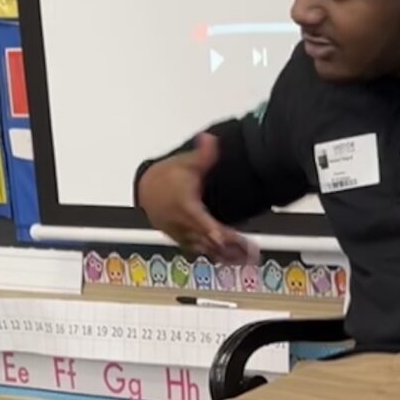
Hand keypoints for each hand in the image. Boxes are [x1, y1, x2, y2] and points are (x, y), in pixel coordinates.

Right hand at [135, 134, 255, 263]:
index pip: (200, 221)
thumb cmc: (164, 179)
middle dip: (230, 246)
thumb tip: (210, 139)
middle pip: (209, 240)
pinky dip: (220, 256)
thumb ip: (202, 155)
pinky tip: (237, 259)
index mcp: (186, 207)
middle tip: (252, 252)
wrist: (146, 191)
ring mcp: (186, 236)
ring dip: (228, 255)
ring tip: (250, 258)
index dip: (211, 230)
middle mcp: (185, 225)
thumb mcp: (184, 164)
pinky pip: (204, 252)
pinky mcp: (186, 242)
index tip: (224, 237)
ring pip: (208, 249)